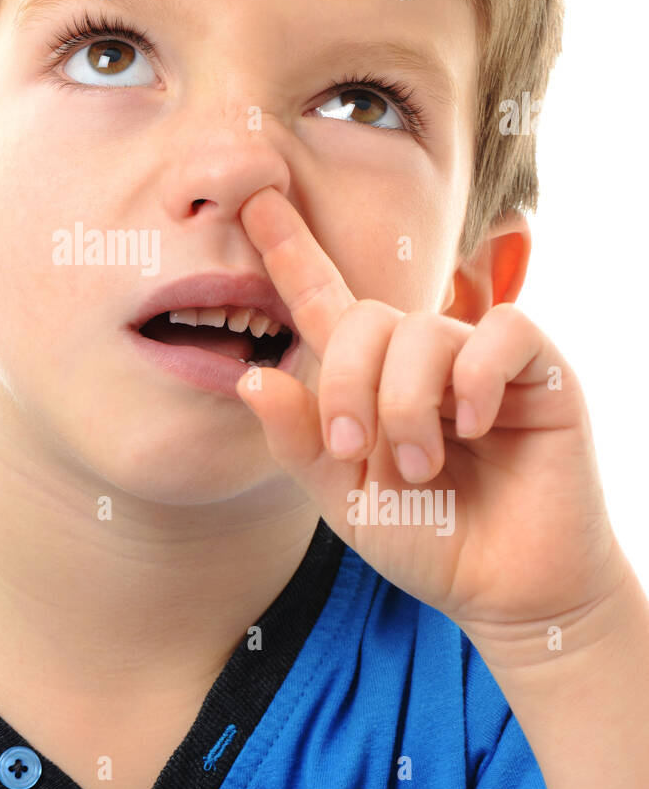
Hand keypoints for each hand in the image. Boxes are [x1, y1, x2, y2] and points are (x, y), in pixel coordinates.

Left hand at [235, 186, 624, 659]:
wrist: (510, 589)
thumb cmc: (430, 538)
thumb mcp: (346, 498)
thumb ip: (300, 441)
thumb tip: (250, 377)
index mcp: (369, 380)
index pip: (323, 302)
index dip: (289, 251)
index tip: (256, 199)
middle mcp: (420, 357)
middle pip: (366, 317)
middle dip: (347, 383)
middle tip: (355, 449)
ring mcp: (479, 358)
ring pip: (422, 331)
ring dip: (407, 405)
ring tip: (422, 466)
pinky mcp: (538, 368)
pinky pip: (500, 331)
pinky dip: (474, 378)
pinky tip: (472, 425)